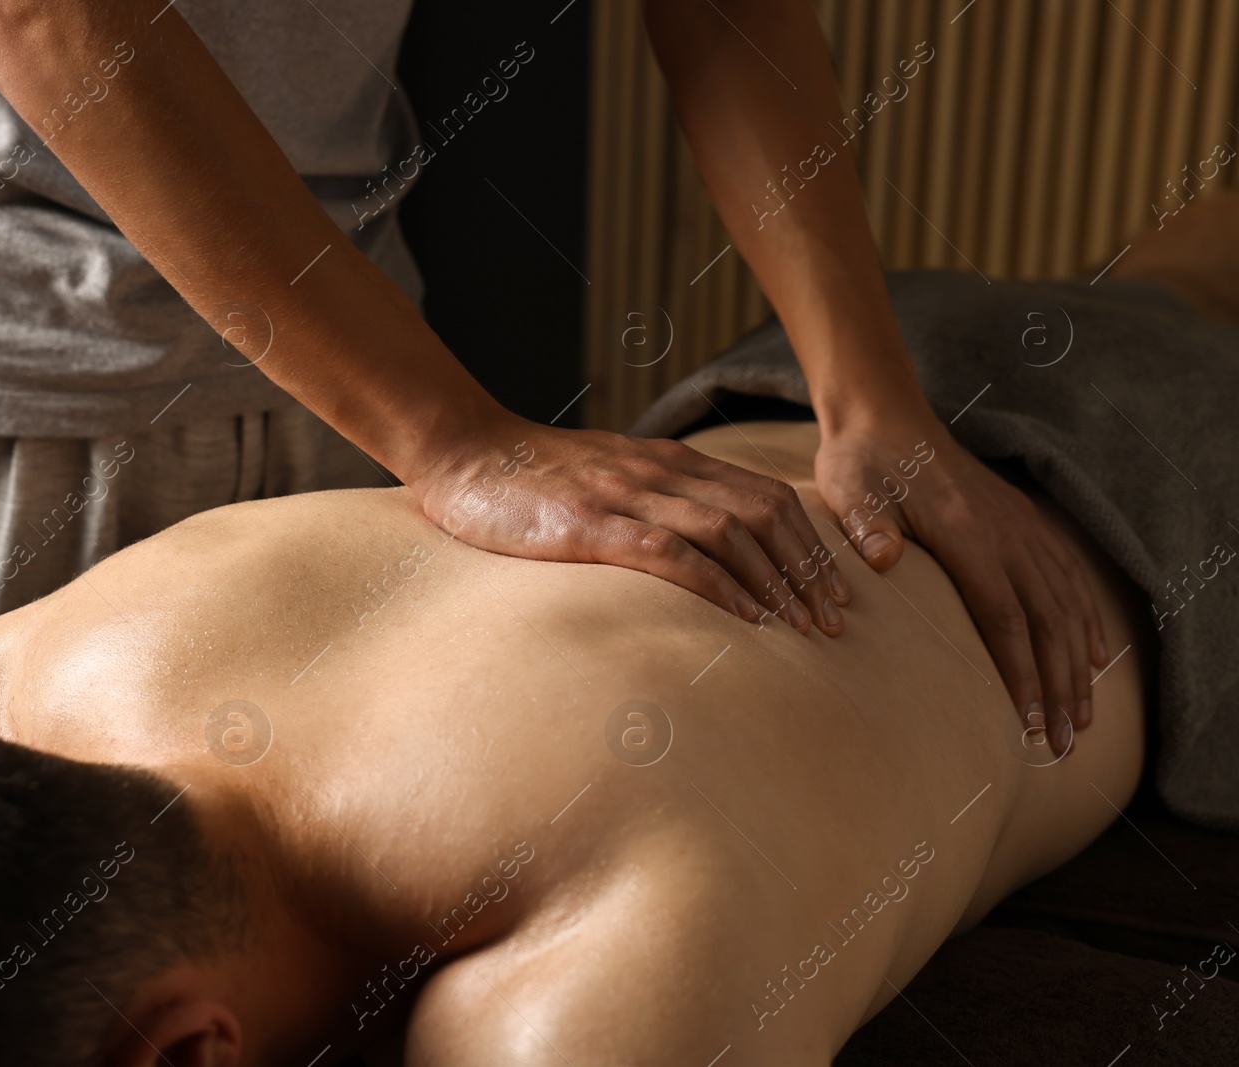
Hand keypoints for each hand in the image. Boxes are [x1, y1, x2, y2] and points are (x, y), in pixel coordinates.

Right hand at [409, 415, 850, 635]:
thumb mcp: (603, 479)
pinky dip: (717, 585)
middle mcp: (659, 473)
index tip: (833, 589)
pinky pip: (671, 553)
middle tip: (836, 621)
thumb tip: (689, 545)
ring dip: (775, 581)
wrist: (462, 451)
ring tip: (803, 627)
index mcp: (667, 461)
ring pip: (729, 532)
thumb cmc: (526, 476)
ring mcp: (626, 497)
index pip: (763, 496)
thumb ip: (648, 501)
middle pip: (762, 513)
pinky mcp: (590, 526)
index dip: (808, 543)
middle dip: (807, 569)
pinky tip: (744, 616)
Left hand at [813, 404, 1108, 754]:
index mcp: (968, 534)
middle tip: (1064, 744)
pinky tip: (1091, 654)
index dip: (1022, 674)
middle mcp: (1006, 533)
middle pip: (1046, 623)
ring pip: (1064, 604)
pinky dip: (1083, 620)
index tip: (1030, 724)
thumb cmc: (861, 462)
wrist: (885, 416)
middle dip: (1058, 688)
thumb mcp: (850, 489)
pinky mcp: (1021, 521)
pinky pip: (1066, 577)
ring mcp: (1019, 526)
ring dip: (1078, 664)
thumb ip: (866, 525)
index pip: (1005, 618)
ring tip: (1083, 718)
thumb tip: (883, 559)